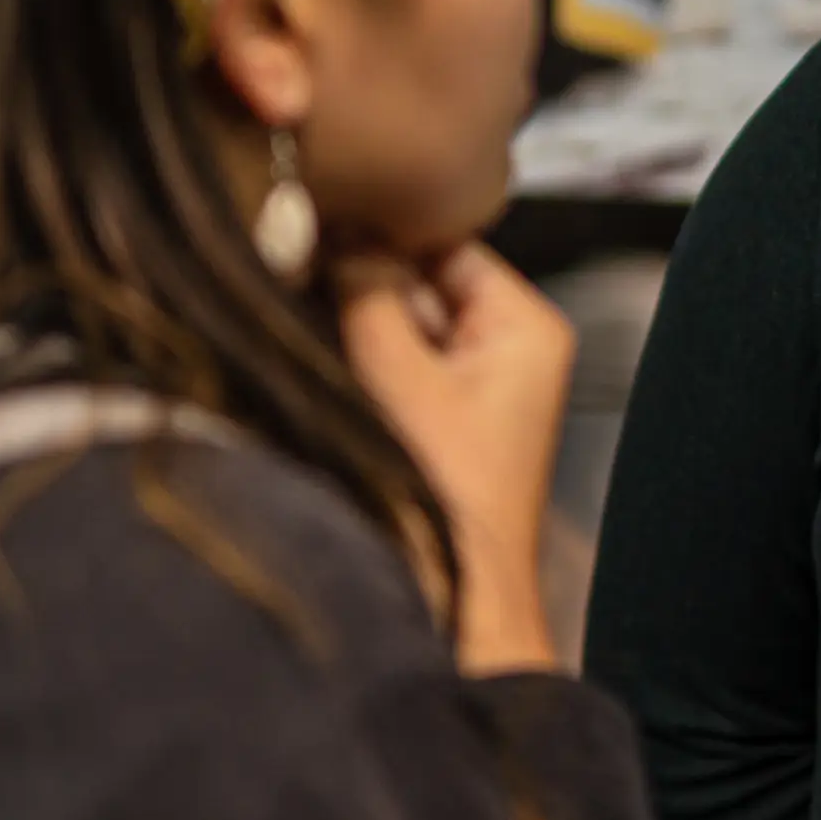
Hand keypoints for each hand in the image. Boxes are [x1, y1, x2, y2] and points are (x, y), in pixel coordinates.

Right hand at [335, 244, 577, 675]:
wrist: (454, 596)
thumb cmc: (443, 494)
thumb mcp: (396, 374)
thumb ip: (367, 293)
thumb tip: (336, 227)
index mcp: (525, 326)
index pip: (444, 243)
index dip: (380, 234)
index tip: (315, 222)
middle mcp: (510, 349)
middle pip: (418, 283)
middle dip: (359, 287)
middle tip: (295, 277)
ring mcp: (477, 388)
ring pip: (398, 326)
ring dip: (352, 329)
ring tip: (303, 325)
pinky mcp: (443, 423)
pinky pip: (393, 369)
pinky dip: (357, 367)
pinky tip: (319, 366)